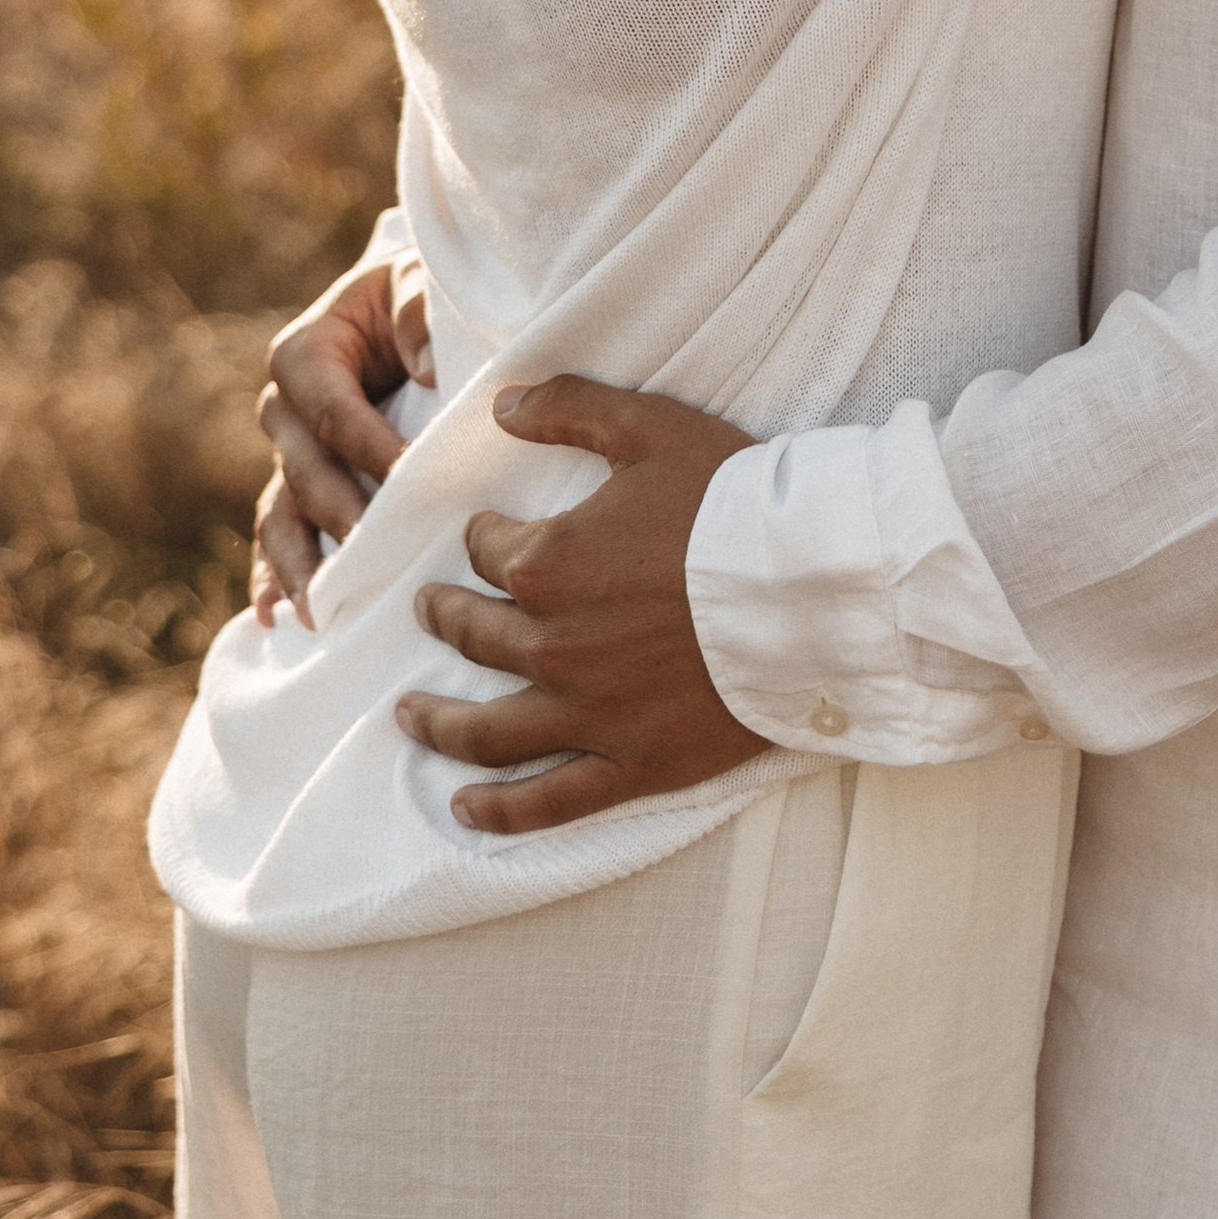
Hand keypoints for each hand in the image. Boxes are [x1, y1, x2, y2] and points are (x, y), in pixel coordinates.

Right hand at [251, 253, 433, 629]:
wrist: (400, 307)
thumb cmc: (414, 294)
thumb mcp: (419, 281)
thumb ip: (420, 310)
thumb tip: (427, 369)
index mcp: (304, 354)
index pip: (334, 412)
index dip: (371, 449)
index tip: (411, 481)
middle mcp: (283, 409)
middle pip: (307, 473)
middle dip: (341, 518)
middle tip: (375, 560)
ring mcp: (286, 455)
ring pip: (282, 518)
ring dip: (297, 568)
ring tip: (317, 614)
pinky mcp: (297, 487)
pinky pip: (276, 537)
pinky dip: (272, 579)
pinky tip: (273, 620)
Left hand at [391, 375, 764, 834]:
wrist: (809, 589)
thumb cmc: (732, 502)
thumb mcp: (650, 426)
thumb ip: (570, 406)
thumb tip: (502, 405)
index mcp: (550, 565)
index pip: (490, 552)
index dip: (484, 538)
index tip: (487, 535)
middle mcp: (553, 645)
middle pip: (477, 636)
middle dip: (444, 619)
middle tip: (427, 612)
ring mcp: (588, 714)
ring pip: (489, 730)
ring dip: (440, 724)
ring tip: (409, 717)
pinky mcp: (631, 764)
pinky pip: (548, 801)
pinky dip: (499, 813)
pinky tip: (464, 810)